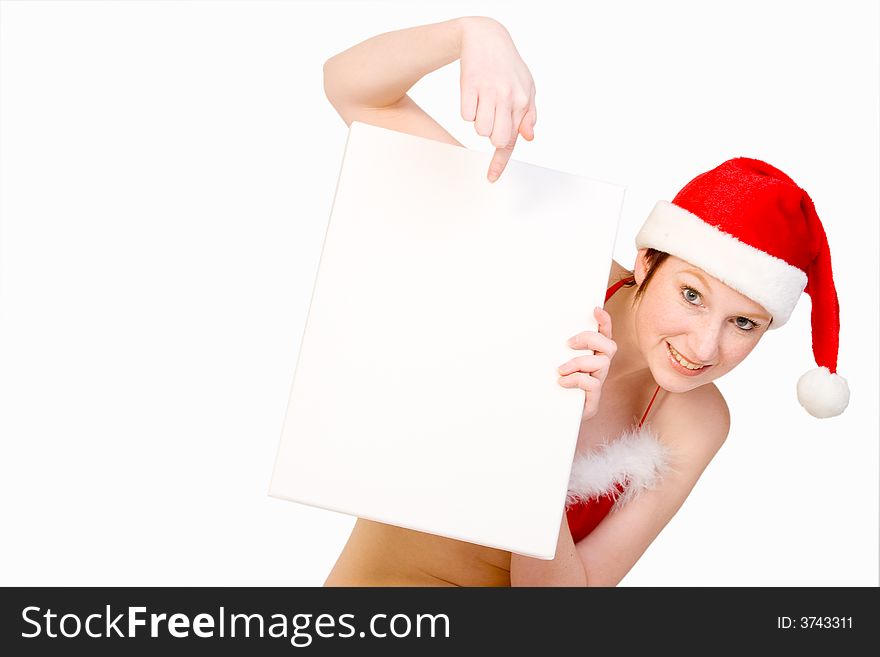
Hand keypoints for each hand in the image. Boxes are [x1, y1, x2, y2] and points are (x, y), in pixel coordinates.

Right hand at [458, 17, 536, 182]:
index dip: (500, 162)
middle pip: (495, 139)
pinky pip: (465, 115)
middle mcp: (507, 97)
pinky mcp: (469, 86)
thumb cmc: (508, 65)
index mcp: (522, 101)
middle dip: (492, 135)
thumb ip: (528, 114)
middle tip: (492, 117)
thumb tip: (529, 137)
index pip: (513, 140)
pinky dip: (467, 110)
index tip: (491, 178)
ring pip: (479, 129)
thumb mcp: (526, 87)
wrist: (485, 37)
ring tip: (483, 102)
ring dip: (479, 122)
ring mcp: (488, 92)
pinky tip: (473, 94)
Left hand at [557, 307, 616, 421]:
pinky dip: (576, 380)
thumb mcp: (551, 363)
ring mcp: (597, 383)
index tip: (595, 310)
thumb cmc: (552, 386)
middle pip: (609, 346)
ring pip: (601, 363)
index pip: (604, 334)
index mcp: (591, 355)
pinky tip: (562, 382)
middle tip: (569, 343)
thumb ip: (554, 350)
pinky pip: (592, 384)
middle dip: (590, 339)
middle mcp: (598, 368)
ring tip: (560, 370)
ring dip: (579, 362)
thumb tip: (538, 332)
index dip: (604, 321)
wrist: (550, 417)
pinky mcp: (593, 400)